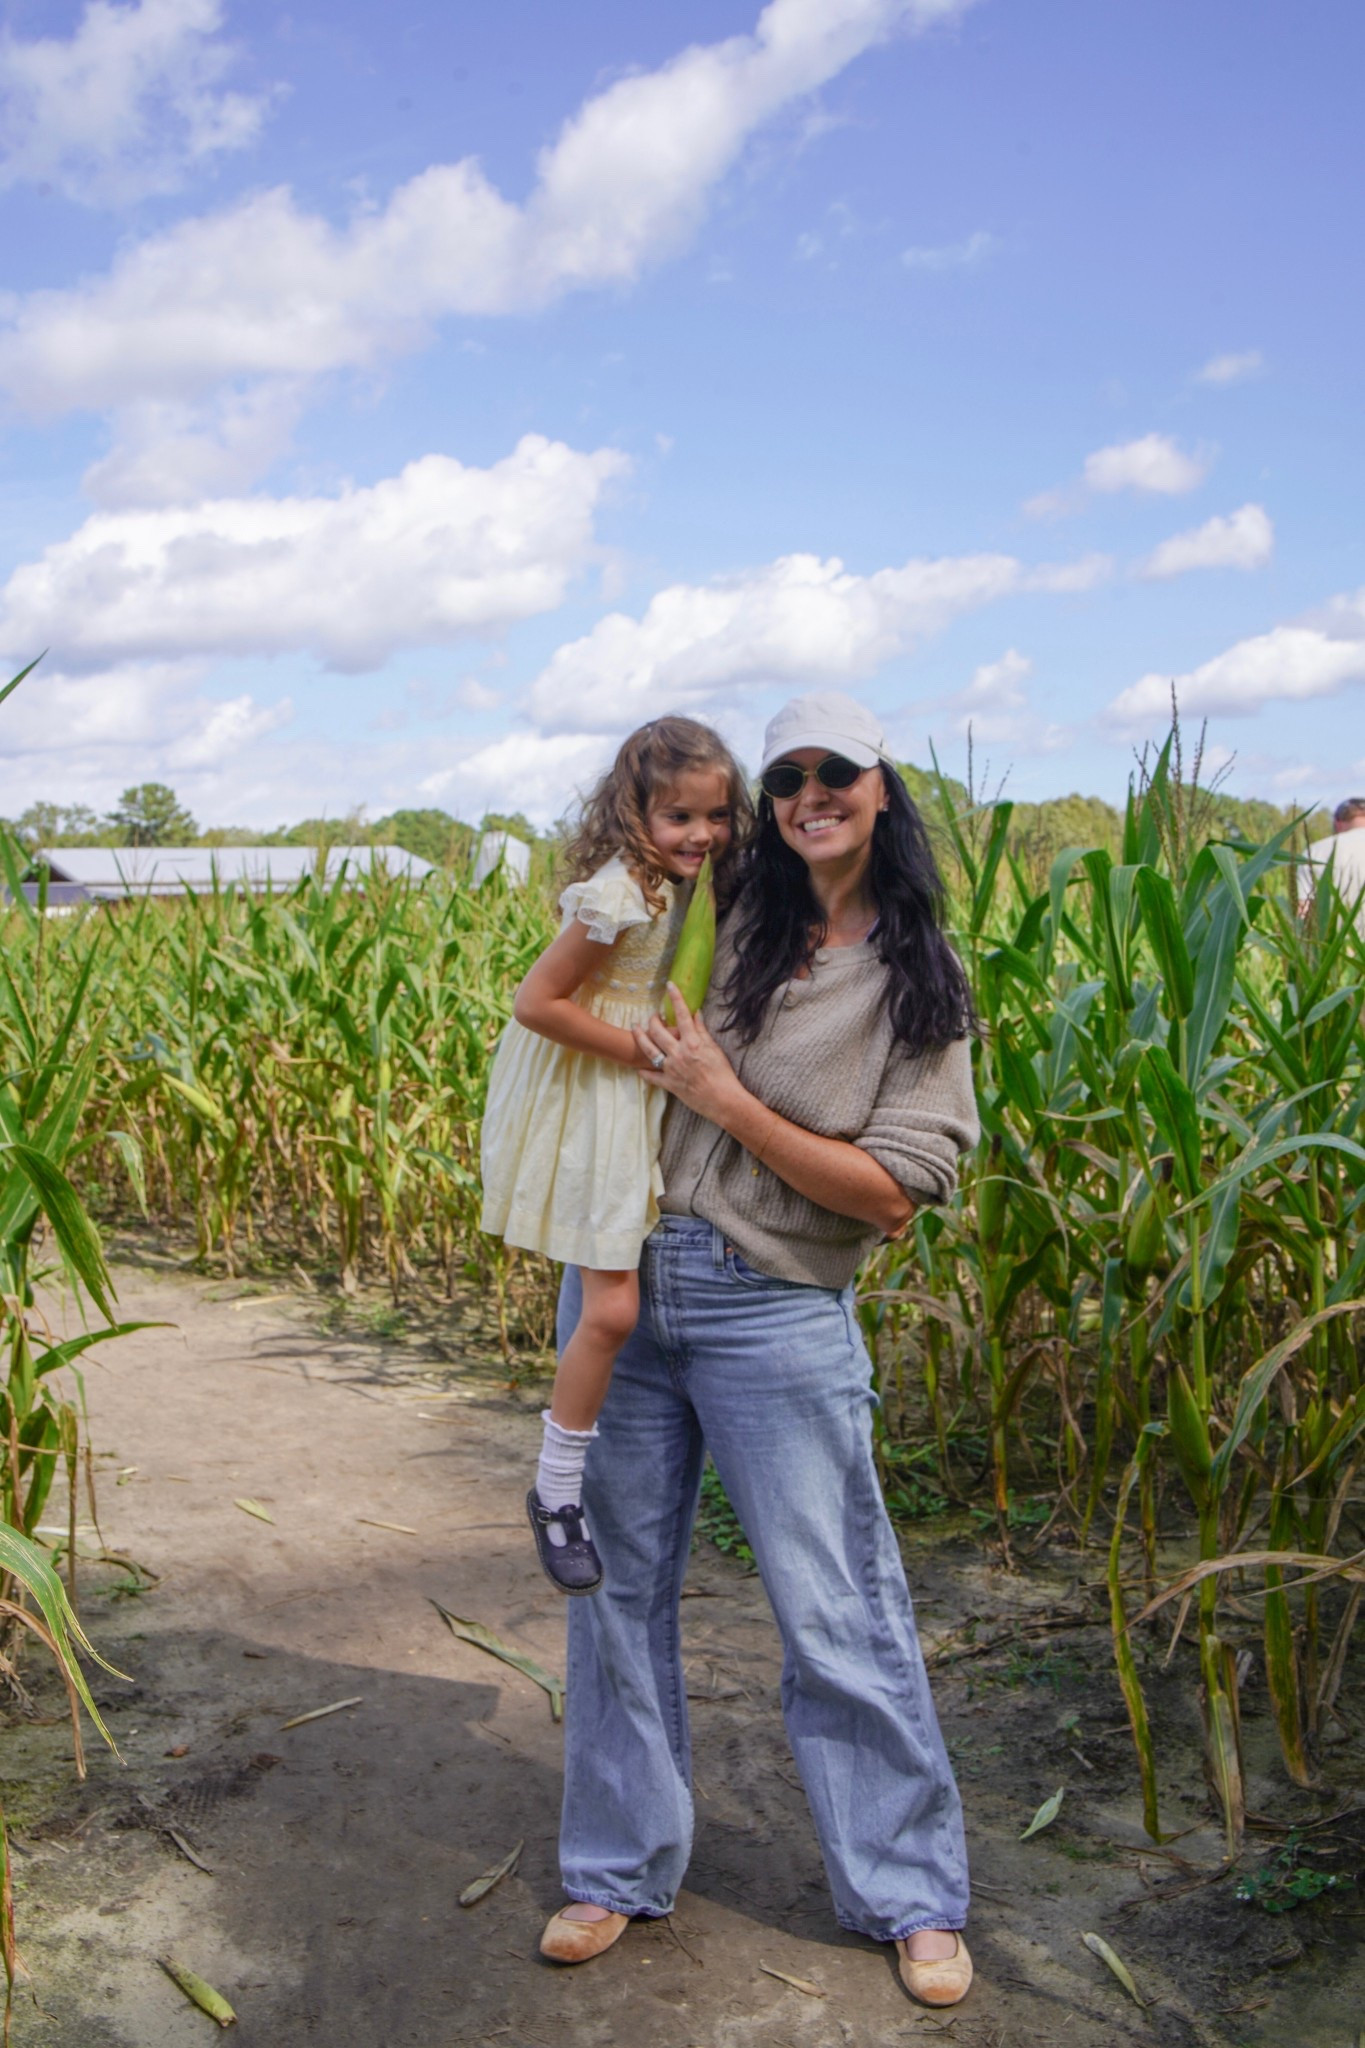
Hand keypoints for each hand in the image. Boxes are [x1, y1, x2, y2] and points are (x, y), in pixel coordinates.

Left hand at [634, 984, 741, 1120]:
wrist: (722, 1099)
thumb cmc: (723, 1074)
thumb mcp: (715, 1049)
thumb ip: (702, 1031)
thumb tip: (696, 1014)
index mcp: (693, 1043)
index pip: (682, 1015)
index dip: (675, 998)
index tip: (669, 986)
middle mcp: (679, 1053)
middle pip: (658, 1031)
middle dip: (652, 1020)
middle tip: (652, 1015)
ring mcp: (672, 1069)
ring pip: (649, 1050)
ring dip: (640, 1038)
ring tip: (634, 1029)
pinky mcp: (669, 1084)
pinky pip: (652, 1077)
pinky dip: (645, 1073)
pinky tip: (638, 1069)